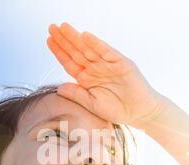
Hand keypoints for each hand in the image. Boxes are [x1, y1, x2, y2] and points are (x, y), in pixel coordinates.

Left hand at [47, 22, 164, 128]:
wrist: (139, 113)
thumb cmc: (117, 110)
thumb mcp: (92, 104)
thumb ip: (76, 95)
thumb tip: (59, 88)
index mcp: (87, 78)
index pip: (70, 62)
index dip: (59, 51)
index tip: (49, 40)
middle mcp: (96, 68)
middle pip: (77, 51)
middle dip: (64, 40)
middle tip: (52, 27)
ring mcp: (108, 64)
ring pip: (89, 49)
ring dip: (77, 38)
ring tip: (64, 27)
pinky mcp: (120, 63)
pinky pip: (106, 52)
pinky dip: (97, 44)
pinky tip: (86, 36)